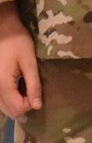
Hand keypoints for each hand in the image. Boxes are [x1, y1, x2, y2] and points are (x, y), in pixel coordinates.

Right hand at [0, 2, 41, 117]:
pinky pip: (1, 100)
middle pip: (10, 112)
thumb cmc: (18, 41)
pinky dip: (11, 98)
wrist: (3, 30)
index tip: (38, 90)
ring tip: (27, 87)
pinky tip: (19, 86)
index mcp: (3, 84)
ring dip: (18, 103)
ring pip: (4, 108)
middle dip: (25, 105)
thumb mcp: (29, 61)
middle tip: (33, 89)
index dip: (31, 103)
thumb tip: (37, 106)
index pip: (17, 108)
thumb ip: (33, 84)